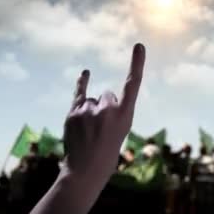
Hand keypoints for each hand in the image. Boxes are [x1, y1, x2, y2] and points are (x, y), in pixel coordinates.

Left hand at [63, 43, 145, 185]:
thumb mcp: (120, 131)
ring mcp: (90, 110)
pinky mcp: (74, 112)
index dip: (136, 64)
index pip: (132, 84)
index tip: (139, 45)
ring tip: (89, 133)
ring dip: (90, 111)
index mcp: (126, 115)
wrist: (86, 169)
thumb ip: (114, 111)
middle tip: (102, 130)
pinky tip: (85, 73)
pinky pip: (79, 93)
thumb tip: (101, 97)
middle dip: (105, 107)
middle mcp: (108, 109)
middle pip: (108, 96)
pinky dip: (82, 84)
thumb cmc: (107, 152)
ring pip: (92, 101)